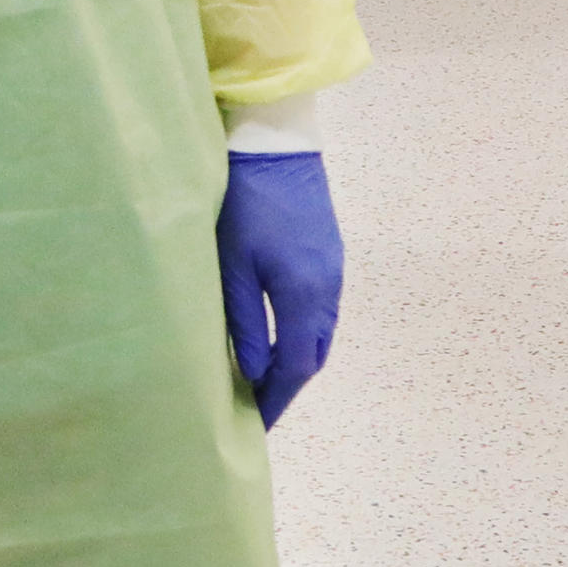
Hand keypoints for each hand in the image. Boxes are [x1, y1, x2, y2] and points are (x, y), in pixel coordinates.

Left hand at [213, 149, 341, 430]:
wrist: (276, 141)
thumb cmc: (244, 202)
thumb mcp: (233, 266)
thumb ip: (243, 323)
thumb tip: (252, 372)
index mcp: (304, 296)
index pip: (296, 368)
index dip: (276, 400)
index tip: (255, 425)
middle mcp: (328, 289)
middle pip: (315, 355)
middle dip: (288, 385)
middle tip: (257, 406)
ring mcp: (334, 270)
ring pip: (321, 334)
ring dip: (297, 359)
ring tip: (264, 375)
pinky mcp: (330, 253)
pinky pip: (322, 310)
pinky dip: (303, 333)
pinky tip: (278, 333)